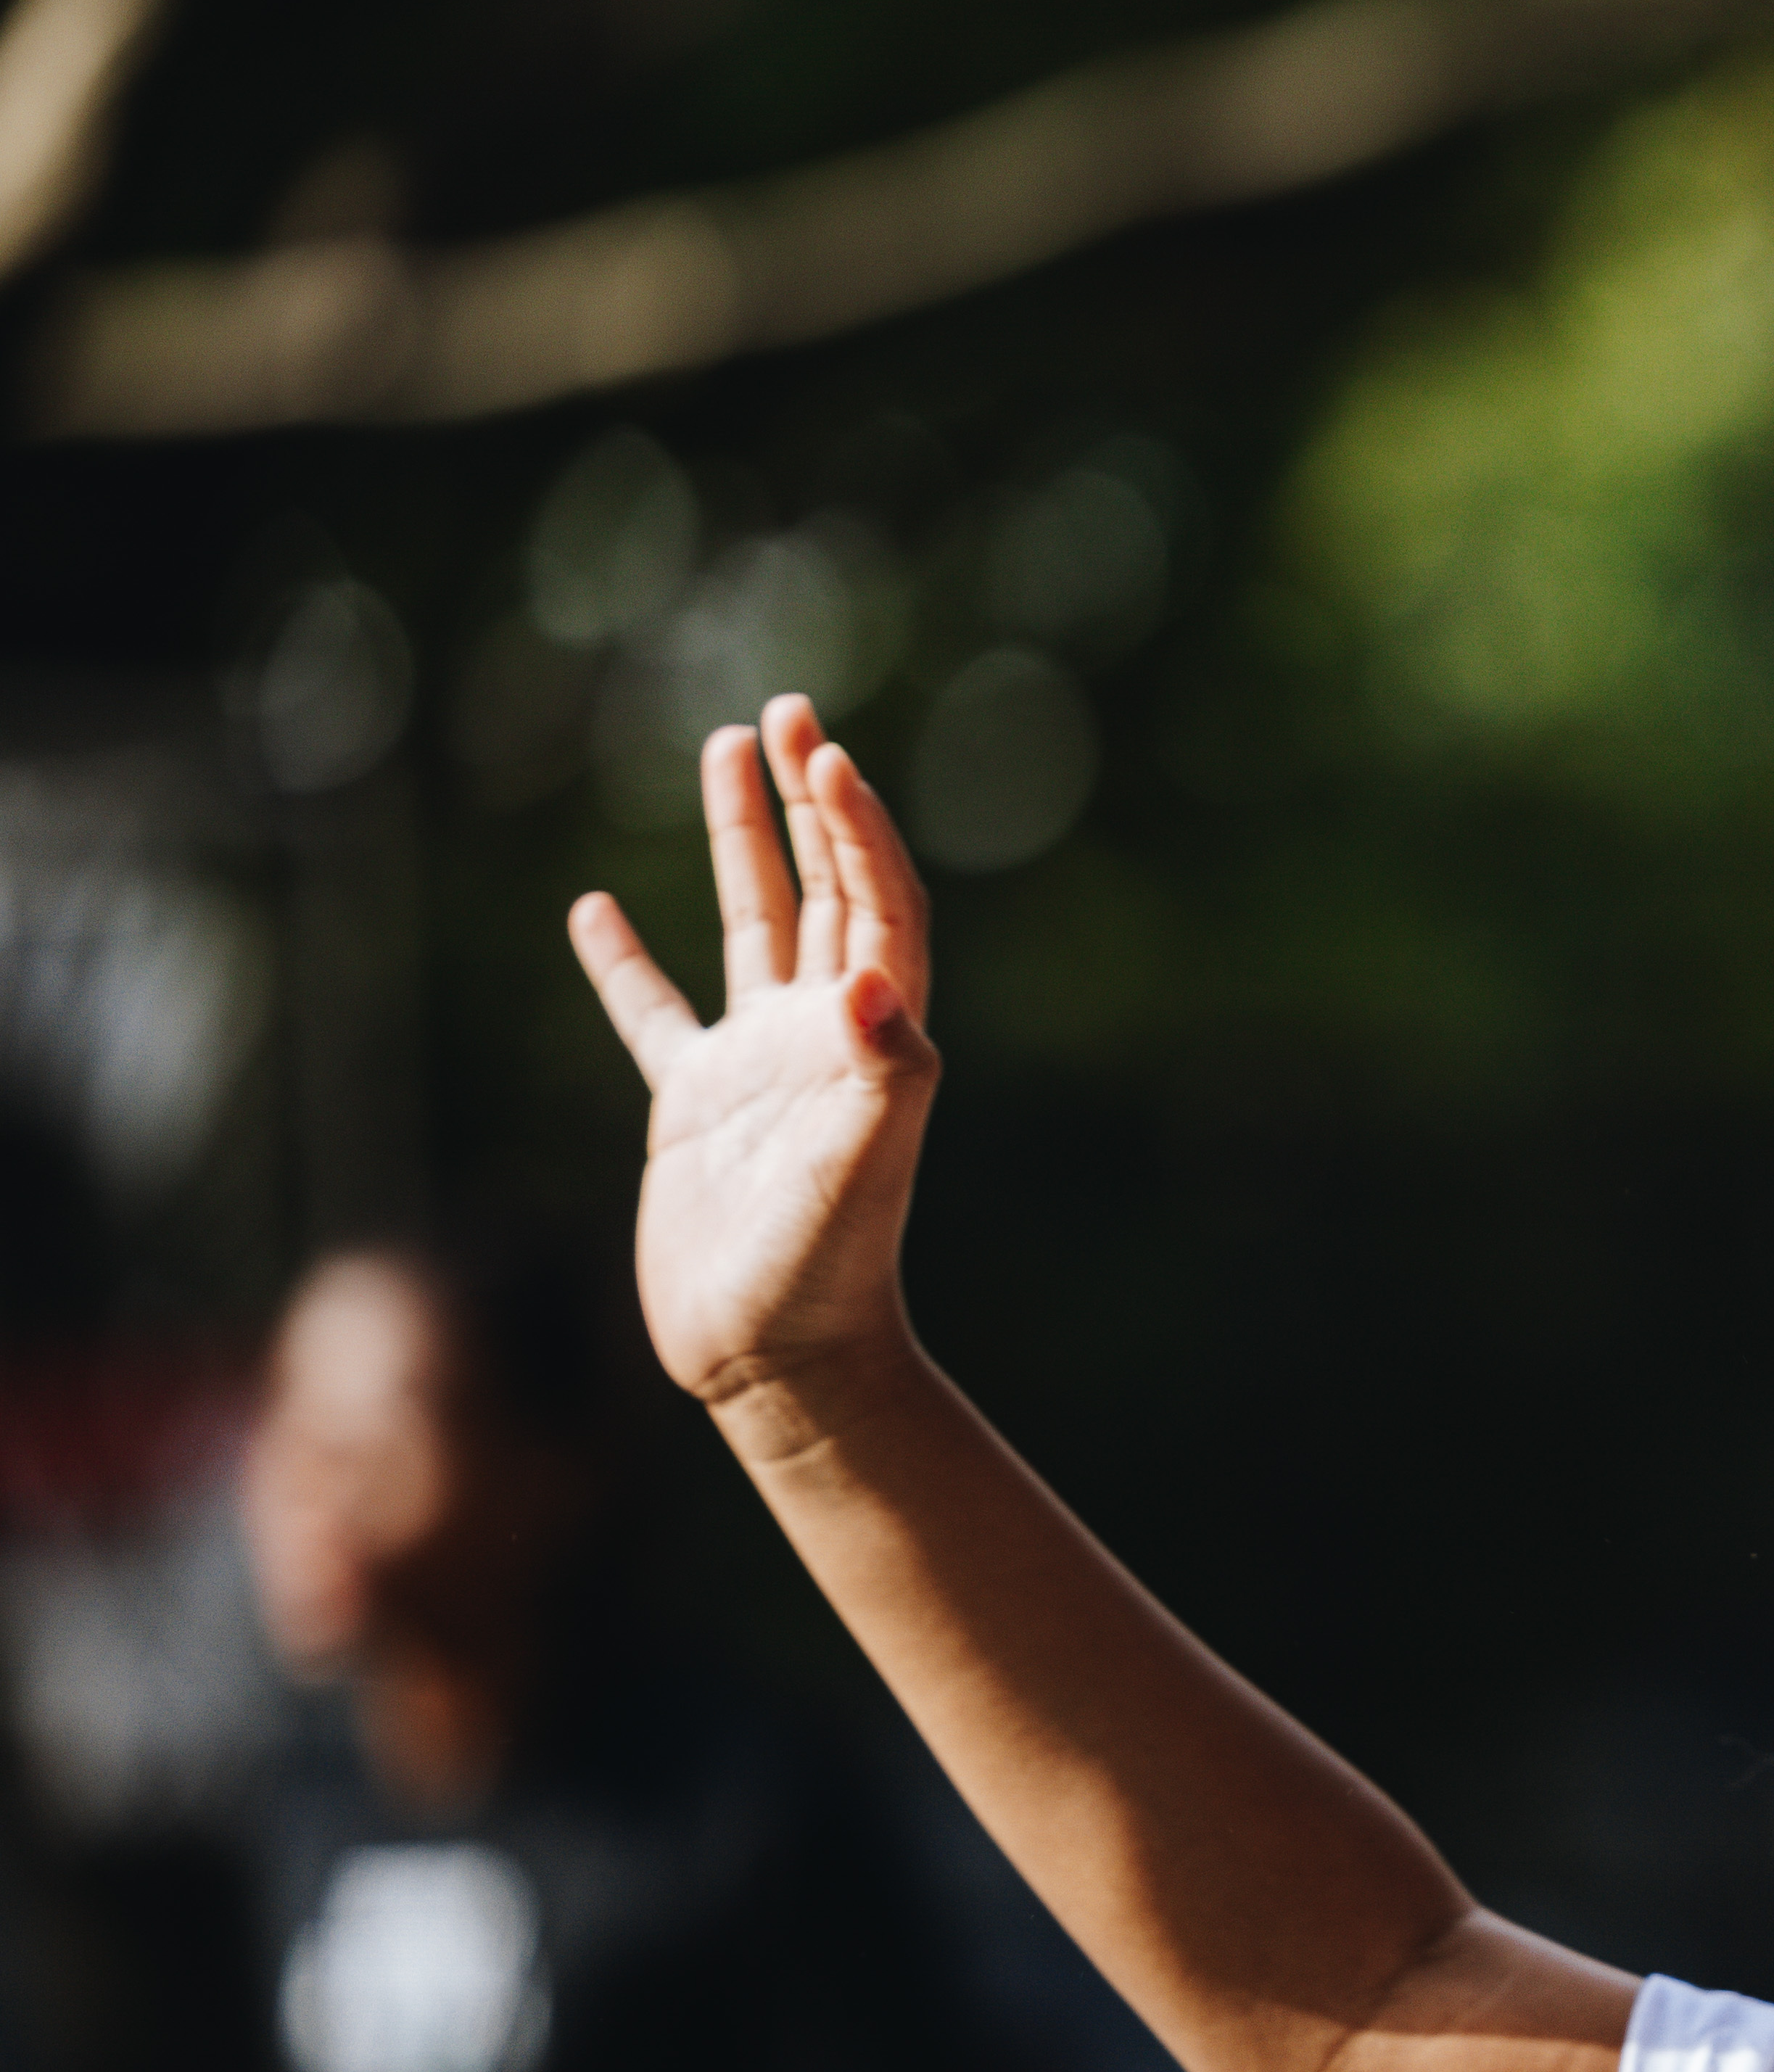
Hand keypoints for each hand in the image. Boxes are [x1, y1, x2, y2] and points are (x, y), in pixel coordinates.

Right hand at [566, 697, 938, 1411]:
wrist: (778, 1361)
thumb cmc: (826, 1270)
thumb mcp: (860, 1166)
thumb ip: (882, 1073)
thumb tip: (871, 985)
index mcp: (875, 1039)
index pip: (878, 904)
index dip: (857, 827)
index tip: (828, 755)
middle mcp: (822, 1038)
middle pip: (825, 890)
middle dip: (808, 800)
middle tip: (788, 710)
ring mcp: (756, 1067)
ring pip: (750, 925)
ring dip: (740, 841)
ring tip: (725, 747)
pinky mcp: (694, 1106)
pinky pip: (655, 1014)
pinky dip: (625, 962)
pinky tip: (594, 909)